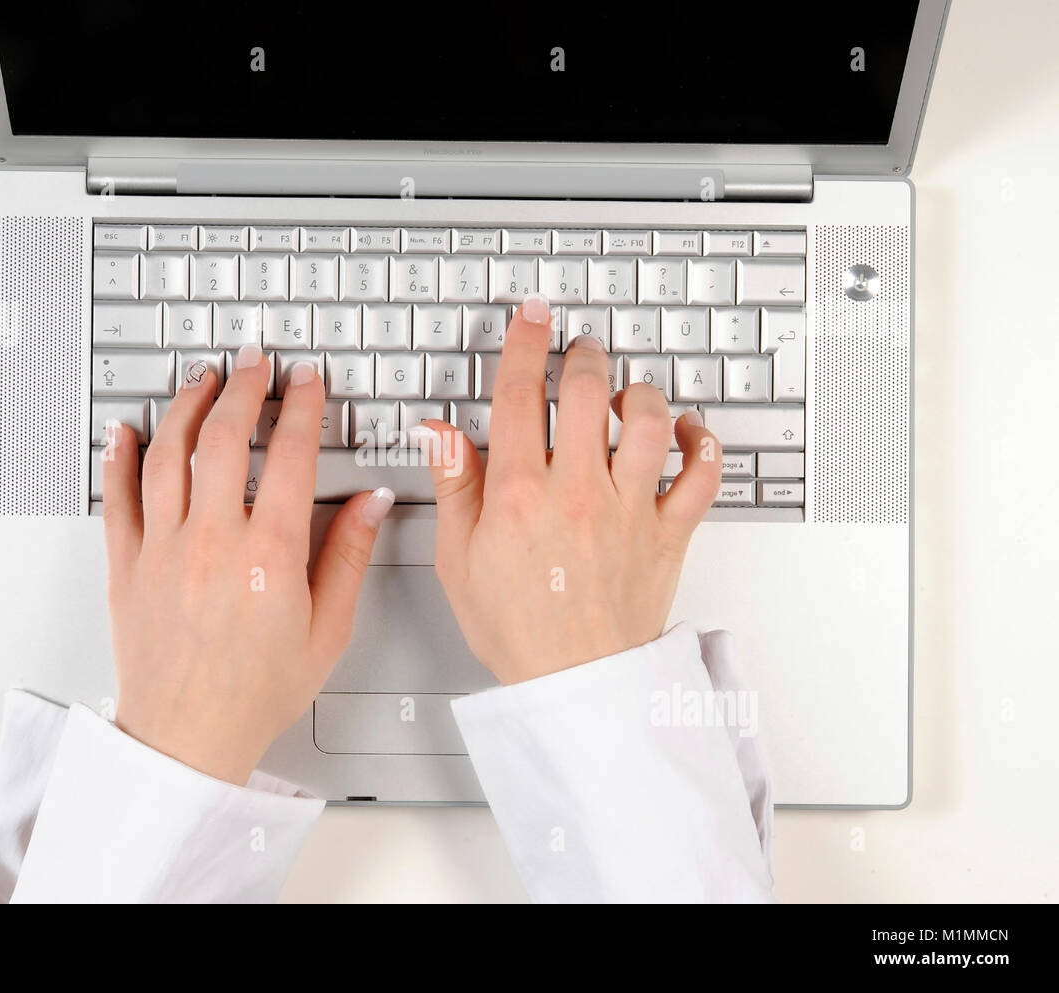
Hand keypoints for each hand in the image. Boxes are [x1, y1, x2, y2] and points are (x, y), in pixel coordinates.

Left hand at [100, 346, 394, 785]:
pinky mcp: (126, 565)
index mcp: (269, 555)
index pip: (293, 456)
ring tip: (201, 381)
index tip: (307, 384)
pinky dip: (120, 456)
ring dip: (187, 406)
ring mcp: (163, 549)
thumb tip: (372, 504)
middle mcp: (212, 541)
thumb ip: (349, 557)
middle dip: (243, 388)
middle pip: (225, 437)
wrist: (187, 738)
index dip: (303, 407)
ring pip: (168, 453)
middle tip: (253, 365)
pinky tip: (127, 431)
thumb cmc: (254, 694)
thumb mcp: (327, 630)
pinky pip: (117, 495)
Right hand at [413, 296, 721, 685]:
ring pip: (648, 419)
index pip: (521, 395)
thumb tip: (439, 432)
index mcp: (521, 494)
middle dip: (583, 356)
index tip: (531, 317)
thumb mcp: (458, 559)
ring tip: (625, 392)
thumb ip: (454, 486)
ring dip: (639, 392)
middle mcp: (578, 491)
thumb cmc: (518, 629)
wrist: (575, 684)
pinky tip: (687, 430)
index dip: (525, 343)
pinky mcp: (668, 533)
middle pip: (589, 391)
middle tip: (579, 349)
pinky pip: (701, 473)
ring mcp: (629, 509)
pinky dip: (702, 443)